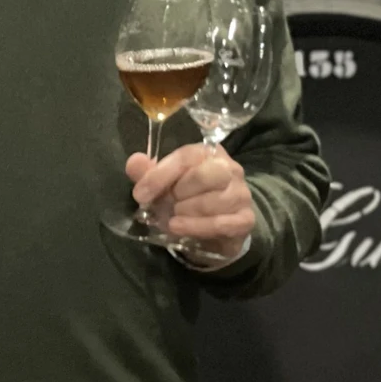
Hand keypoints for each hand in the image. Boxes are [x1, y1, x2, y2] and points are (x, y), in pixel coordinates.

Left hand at [126, 143, 253, 263]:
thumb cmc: (187, 197)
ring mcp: (241, 194)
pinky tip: (179, 228)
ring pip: (212, 201)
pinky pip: (222, 223)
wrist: (217, 227)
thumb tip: (134, 162)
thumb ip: (148, 172)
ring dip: (185, 212)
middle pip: (204, 176)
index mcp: (208, 152)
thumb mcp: (164, 184)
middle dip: (178, 193)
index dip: (160, 175)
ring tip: (172, 218)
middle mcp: (230, 168)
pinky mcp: (246, 219)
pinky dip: (196, 227)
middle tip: (165, 205)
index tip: (140, 194)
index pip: (186, 156)